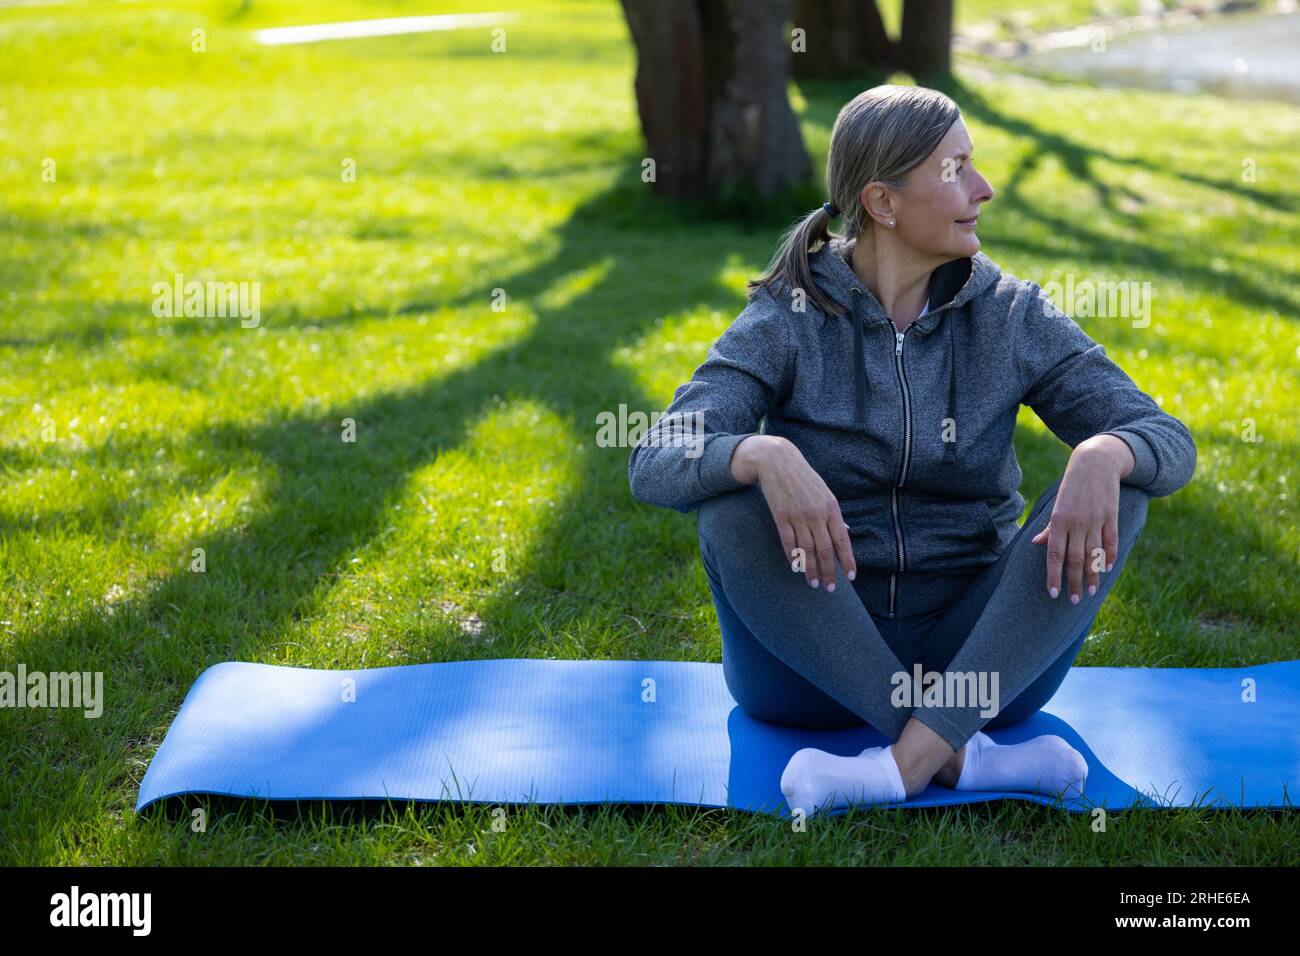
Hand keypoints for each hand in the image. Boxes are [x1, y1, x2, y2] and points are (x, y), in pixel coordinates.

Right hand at [736, 436, 855, 590]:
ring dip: (810, 570)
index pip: (842, 540)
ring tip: (813, 583)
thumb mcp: (824, 493)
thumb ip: (834, 515)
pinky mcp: (781, 516)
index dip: (847, 560)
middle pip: (825, 550)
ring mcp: (798, 515)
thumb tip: (845, 533)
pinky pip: (788, 542)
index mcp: (831, 508)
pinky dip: (792, 556)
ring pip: (806, 550)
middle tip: (830, 588)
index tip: (850, 577)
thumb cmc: (803, 477)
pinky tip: (796, 567)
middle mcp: (817, 514)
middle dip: (829, 572)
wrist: (777, 460)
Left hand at [1030, 443, 1126, 602]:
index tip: (1053, 593)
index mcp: (1059, 520)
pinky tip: (1107, 570)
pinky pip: (1111, 541)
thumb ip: (1050, 527)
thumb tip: (1037, 544)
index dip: (1053, 575)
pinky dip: (1109, 557)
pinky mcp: (1112, 516)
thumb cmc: (1072, 486)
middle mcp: (1077, 523)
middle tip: (1075, 601)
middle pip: (1075, 559)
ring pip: (1094, 554)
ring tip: (1092, 592)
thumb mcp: (1056, 505)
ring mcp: (1096, 520)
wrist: (1096, 462)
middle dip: (1075, 582)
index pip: (1054, 554)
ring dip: (1093, 576)